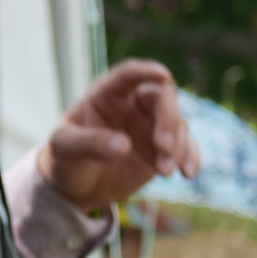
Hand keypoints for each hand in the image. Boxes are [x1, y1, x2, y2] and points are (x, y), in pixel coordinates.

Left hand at [38, 60, 196, 213]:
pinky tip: (188, 173)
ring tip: (165, 172)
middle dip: (169, 121)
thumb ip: (91, 143)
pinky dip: (190, 158)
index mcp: (107, 94)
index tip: (165, 76)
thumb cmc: (66, 158)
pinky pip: (185, 148)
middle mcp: (133, 105)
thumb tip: (123, 146)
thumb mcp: (66, 148)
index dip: (146, 72)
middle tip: (164, 147)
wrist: (77, 185)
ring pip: (177, 124)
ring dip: (178, 147)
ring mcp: (150, 127)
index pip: (129, 75)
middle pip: (162, 98)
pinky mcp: (163, 150)